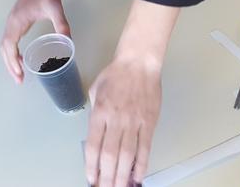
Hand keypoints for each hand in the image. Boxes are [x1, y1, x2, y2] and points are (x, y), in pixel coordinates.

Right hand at [0, 0, 69, 83]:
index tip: (20, 74)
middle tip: (19, 80)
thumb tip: (68, 42)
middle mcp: (11, 24)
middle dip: (10, 66)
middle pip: (4, 49)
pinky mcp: (15, 23)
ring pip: (4, 46)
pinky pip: (9, 41)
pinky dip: (11, 53)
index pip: (10, 46)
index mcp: (17, 22)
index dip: (13, 61)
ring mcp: (11, 23)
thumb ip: (61, 24)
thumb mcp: (55, 8)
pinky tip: (21, 59)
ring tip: (19, 74)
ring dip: (9, 60)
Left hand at [85, 54, 162, 186]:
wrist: (138, 63)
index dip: (91, 165)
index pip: (93, 145)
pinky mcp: (149, 122)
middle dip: (106, 176)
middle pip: (110, 155)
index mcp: (99, 112)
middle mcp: (115, 119)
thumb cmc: (115, 75)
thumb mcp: (95, 92)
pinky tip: (138, 177)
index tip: (91, 178)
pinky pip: (145, 148)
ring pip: (127, 155)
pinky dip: (141, 164)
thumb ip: (95, 114)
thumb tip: (96, 135)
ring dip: (122, 175)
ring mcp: (133, 122)